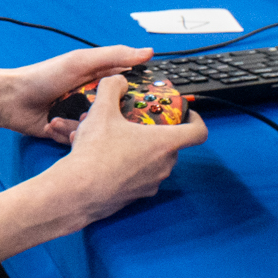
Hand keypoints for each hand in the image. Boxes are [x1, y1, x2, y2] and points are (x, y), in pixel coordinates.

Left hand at [0, 45, 153, 143]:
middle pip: (117, 115)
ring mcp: (80, 117)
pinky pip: (80, 142)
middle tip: (99, 118)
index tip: (155, 108)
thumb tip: (147, 52)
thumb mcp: (80, 62)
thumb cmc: (43, 76)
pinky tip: (54, 125)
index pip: (129, 88)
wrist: (11, 100)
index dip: (142, 98)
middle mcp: (92, 99)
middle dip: (111, 121)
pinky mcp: (69, 134)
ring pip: (99, 132)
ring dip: (82, 128)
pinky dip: (67, 136)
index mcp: (98, 79)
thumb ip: (113, 57)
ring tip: (65, 118)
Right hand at [58, 74, 208, 221]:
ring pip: (151, 159)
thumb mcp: (101, 110)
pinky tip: (102, 158)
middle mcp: (164, 165)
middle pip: (171, 144)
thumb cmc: (96, 153)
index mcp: (164, 143)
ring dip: (136, 147)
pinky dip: (126, 165)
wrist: (79, 191)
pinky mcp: (137, 196)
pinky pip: (138, 175)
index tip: (185, 114)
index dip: (195, 119)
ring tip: (109, 139)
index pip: (198, 132)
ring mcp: (152, 183)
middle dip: (154, 131)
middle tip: (134, 122)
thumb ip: (112, 87)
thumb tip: (119, 80)